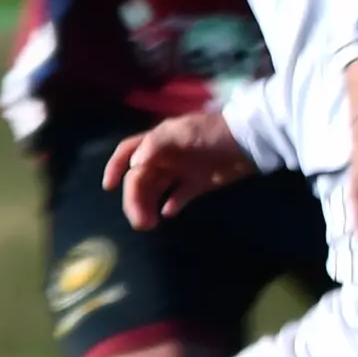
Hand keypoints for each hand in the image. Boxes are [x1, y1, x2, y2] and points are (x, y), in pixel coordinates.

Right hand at [105, 108, 255, 230]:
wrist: (248, 140)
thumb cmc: (212, 132)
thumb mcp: (182, 133)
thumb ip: (156, 146)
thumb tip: (134, 166)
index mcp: (157, 142)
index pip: (127, 153)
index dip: (115, 168)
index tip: (108, 187)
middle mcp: (165, 156)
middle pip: (140, 179)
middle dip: (134, 200)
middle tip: (140, 222)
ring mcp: (181, 171)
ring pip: (156, 190)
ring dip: (148, 206)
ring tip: (150, 224)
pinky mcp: (198, 184)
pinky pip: (179, 197)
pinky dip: (171, 206)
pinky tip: (167, 214)